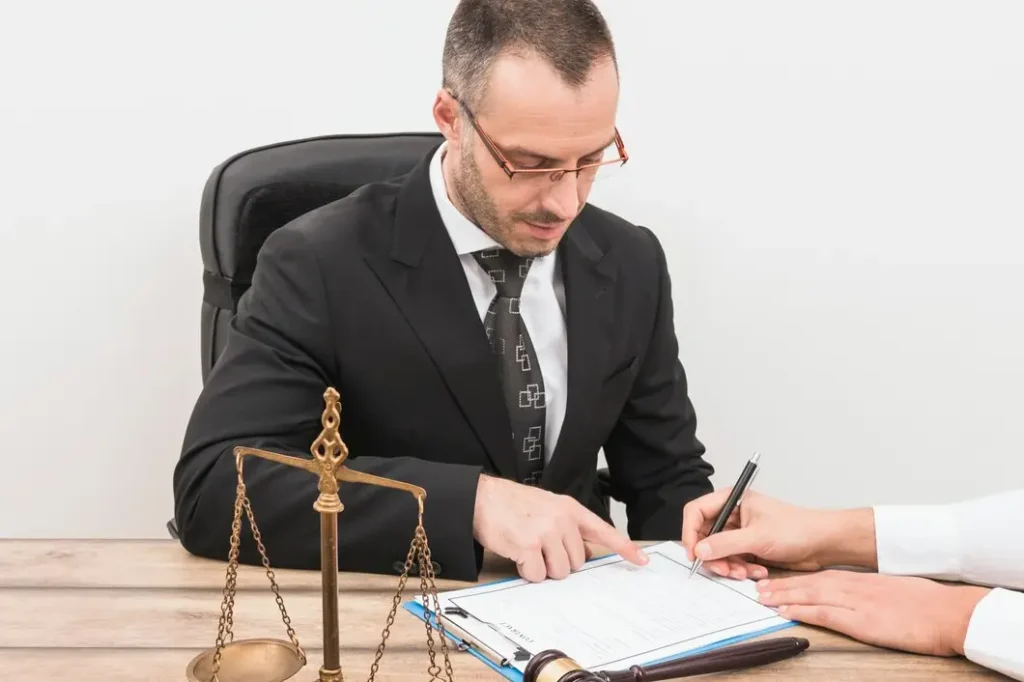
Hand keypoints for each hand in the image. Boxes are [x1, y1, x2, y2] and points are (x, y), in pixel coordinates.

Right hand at [473, 474, 647, 581]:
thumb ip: (568, 526)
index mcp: (570, 509)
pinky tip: (517, 554)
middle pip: (578, 562)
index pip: (603, 530)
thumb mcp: (547, 506)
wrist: (482, 498)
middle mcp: (562, 519)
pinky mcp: (529, 545)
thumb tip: (584, 552)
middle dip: (559, 562)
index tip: (641, 560)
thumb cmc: (513, 504)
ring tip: (528, 550)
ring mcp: (546, 532)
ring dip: (543, 569)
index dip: (624, 547)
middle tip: (540, 548)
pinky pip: (538, 575)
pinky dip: (527, 572)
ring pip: (560, 572)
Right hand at [681, 489, 876, 579]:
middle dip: (714, 556)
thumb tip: (699, 550)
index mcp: (731, 500)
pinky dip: (741, 568)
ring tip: (746, 573)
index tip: (694, 553)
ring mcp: (740, 532)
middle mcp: (732, 515)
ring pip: (718, 552)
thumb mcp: (757, 536)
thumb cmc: (796, 529)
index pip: (696, 512)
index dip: (690, 532)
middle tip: (725, 570)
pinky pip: (733, 560)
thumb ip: (725, 543)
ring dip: (729, 566)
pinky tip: (757, 571)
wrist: (822, 543)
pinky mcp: (748, 547)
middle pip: (704, 536)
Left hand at [757, 570, 989, 655]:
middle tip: (759, 587)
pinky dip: (802, 611)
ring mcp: (856, 602)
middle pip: (810, 583)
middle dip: (782, 585)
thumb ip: (874, 594)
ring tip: (763, 597)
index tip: (778, 580)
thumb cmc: (930, 605)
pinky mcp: (861, 620)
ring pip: (811, 595)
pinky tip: (786, 611)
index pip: (821, 577)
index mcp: (863, 580)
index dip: (797, 579)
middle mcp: (855, 587)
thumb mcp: (895, 593)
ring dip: (784, 596)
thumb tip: (860, 599)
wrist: (950, 612)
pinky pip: (824, 614)